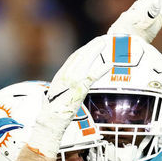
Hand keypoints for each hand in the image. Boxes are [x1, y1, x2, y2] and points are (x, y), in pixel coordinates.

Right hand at [29, 37, 111, 157]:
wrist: (50, 121)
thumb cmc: (54, 112)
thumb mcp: (59, 95)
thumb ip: (66, 88)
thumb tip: (72, 88)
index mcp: (61, 75)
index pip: (74, 58)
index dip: (85, 49)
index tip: (93, 43)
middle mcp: (66, 75)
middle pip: (81, 55)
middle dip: (93, 46)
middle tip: (104, 38)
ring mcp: (72, 81)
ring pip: (87, 61)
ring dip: (98, 51)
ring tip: (108, 44)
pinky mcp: (79, 89)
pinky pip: (92, 76)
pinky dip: (102, 69)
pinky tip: (111, 64)